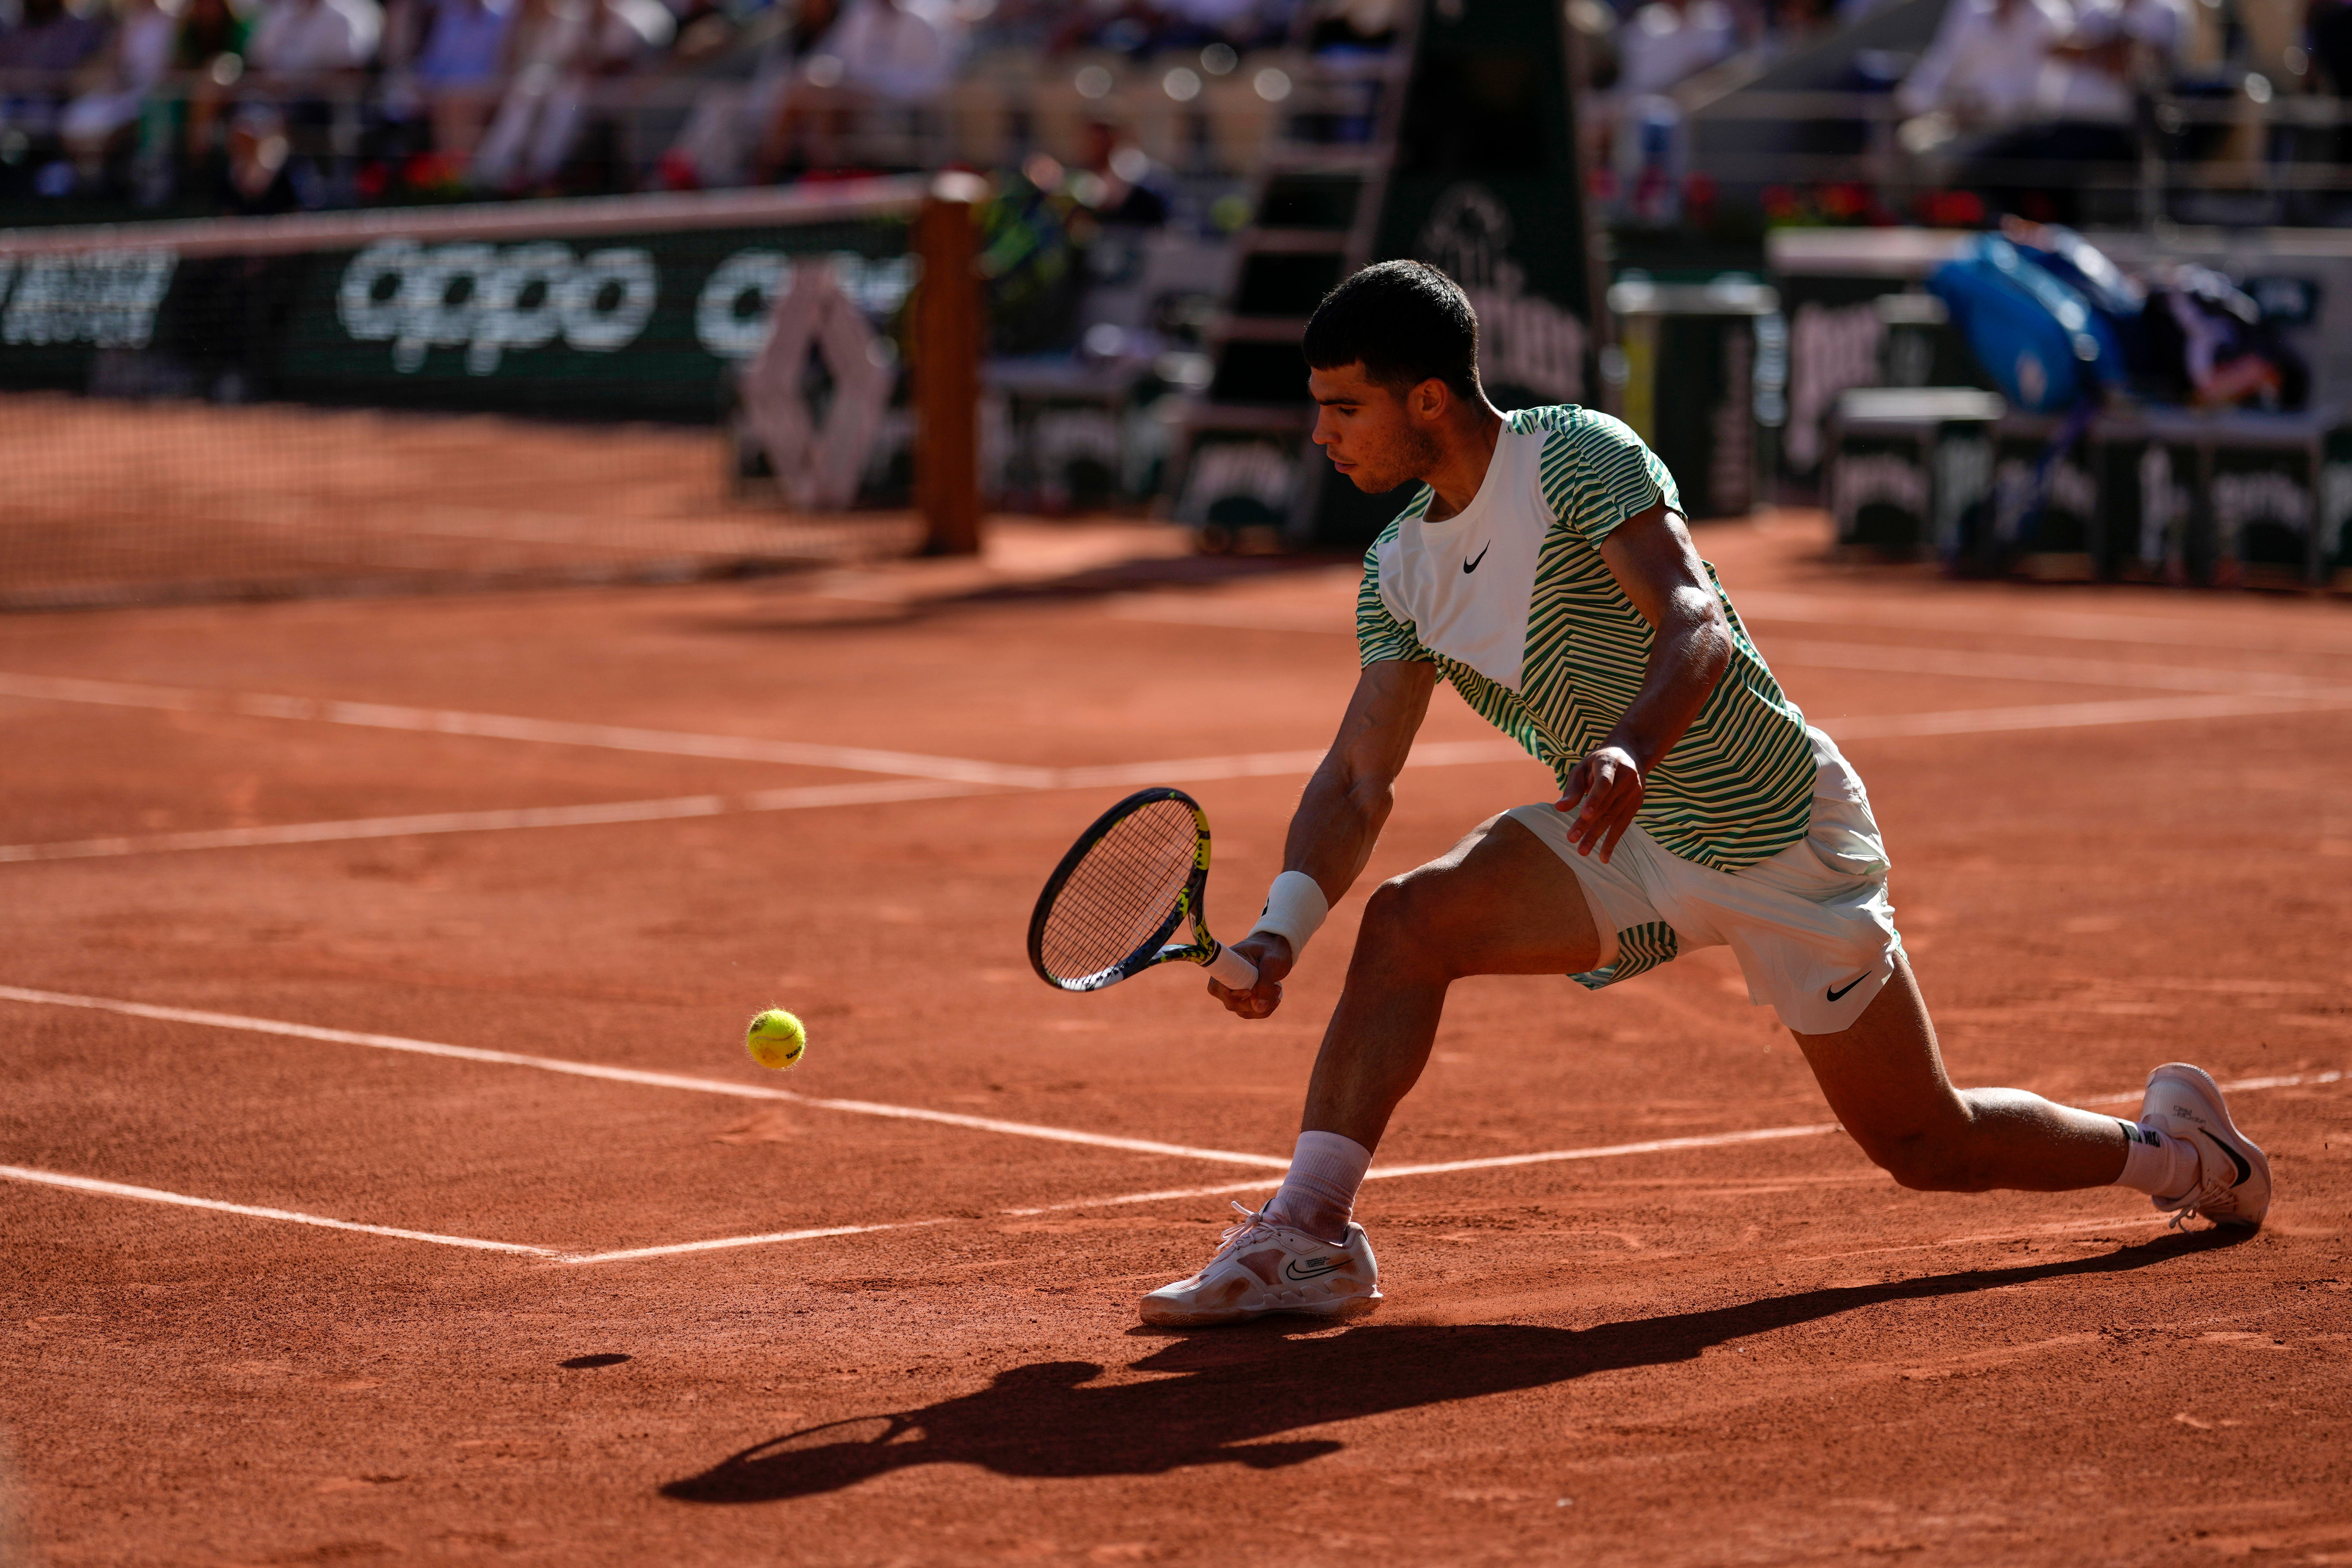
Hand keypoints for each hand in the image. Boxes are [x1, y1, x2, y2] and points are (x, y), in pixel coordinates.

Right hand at [1209, 932, 1291, 1019]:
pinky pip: (1250, 1011)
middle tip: (1275, 989)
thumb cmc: (1273, 949)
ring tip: (1277, 991)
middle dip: (1254, 1003)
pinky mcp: (1246, 996)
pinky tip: (1275, 998)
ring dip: (1261, 1008)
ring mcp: (1236, 989)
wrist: (1279, 946)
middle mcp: (1227, 979)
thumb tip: (1258, 1008)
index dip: (1231, 995)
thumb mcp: (1271, 961)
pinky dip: (1264, 1010)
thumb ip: (1265, 982)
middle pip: (1230, 1003)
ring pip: (1241, 1010)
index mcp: (1227, 965)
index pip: (1216, 987)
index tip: (1249, 992)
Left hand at [1557, 745, 1642, 862]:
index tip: (1584, 814)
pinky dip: (1612, 841)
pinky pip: (1623, 825)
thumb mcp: (1583, 768)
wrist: (1630, 754)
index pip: (1604, 782)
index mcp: (1610, 764)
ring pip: (1613, 817)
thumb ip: (1573, 788)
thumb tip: (1559, 808)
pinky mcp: (1636, 805)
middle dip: (1587, 824)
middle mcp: (1626, 778)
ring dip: (1597, 836)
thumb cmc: (1598, 763)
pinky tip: (1603, 857)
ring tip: (1582, 851)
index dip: (1595, 798)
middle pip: (1605, 804)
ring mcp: (1634, 792)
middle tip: (1571, 839)